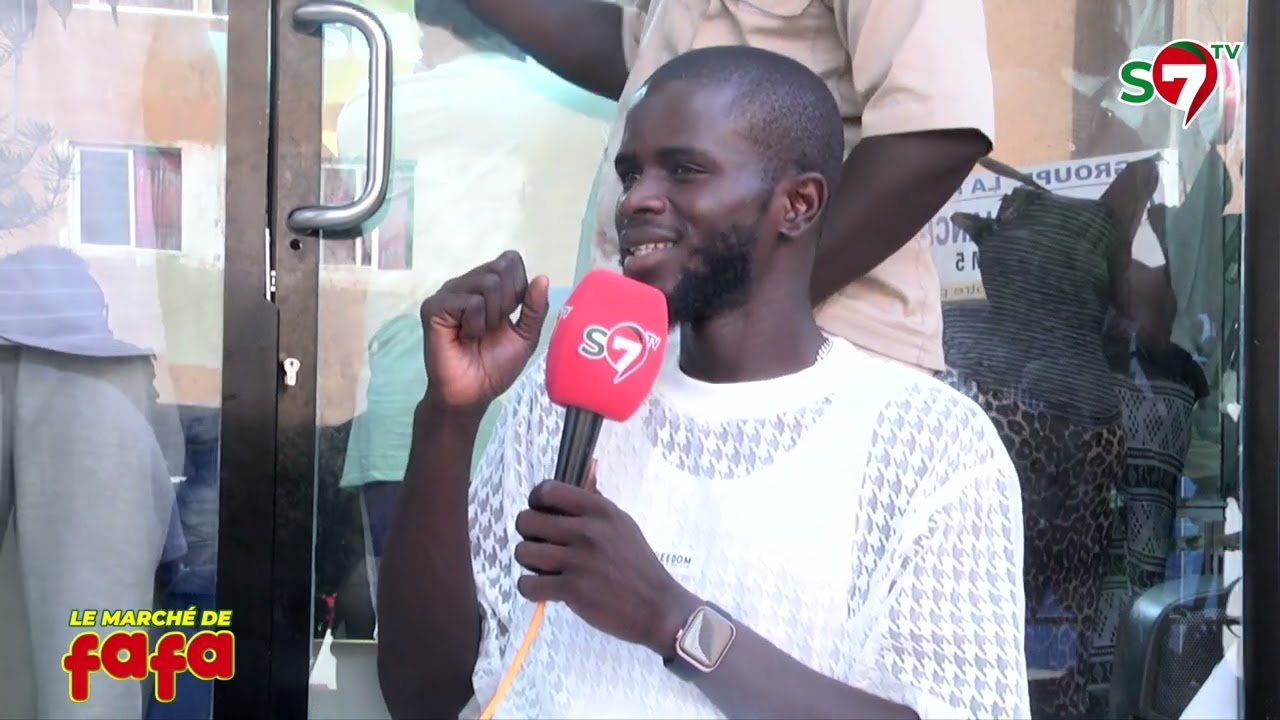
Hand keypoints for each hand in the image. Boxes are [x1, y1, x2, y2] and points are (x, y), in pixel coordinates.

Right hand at [418, 251, 549, 413]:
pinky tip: (466, 336)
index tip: (510, 317)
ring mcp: (448, 293)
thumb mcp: (525, 336)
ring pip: (487, 282)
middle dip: (507, 304)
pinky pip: (470, 301)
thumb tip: (542, 277)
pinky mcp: (434, 307)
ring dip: (492, 316)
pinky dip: (476, 323)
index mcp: (486, 286)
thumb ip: (535, 308)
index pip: (510, 260)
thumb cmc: (495, 366)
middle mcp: (466, 284)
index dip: (519, 288)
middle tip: (492, 328)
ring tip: (478, 333)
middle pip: (501, 269)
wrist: (472, 393)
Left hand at [512, 469, 700, 656]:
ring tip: (544, 568)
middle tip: (541, 546)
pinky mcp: (573, 590)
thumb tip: (588, 466)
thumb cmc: (637, 565)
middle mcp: (588, 531)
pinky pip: (527, 585)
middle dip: (528, 535)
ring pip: (523, 552)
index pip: (547, 490)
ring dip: (529, 563)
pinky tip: (545, 589)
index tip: (541, 514)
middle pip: (526, 520)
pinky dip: (531, 589)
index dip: (535, 502)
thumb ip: (596, 502)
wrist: (657, 606)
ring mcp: (579, 561)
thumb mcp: (622, 524)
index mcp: (600, 510)